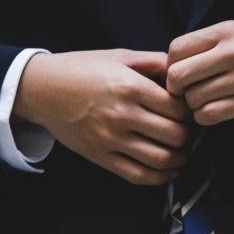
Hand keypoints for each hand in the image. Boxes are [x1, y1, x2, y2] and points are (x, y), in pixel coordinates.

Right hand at [11, 49, 194, 184]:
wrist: (42, 89)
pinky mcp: (100, 157)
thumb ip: (154, 62)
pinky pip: (138, 175)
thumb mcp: (120, 56)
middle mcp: (122, 115)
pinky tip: (168, 170)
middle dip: (189, 135)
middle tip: (190, 131)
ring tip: (182, 151)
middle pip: (175, 135)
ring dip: (180, 158)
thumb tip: (183, 71)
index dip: (191, 111)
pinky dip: (160, 177)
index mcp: (130, 87)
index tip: (191, 110)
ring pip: (161, 159)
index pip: (178, 108)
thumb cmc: (82, 69)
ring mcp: (110, 139)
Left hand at [166, 19, 233, 125]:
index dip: (171, 65)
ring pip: (193, 100)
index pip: (176, 49)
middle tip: (188, 92)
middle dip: (177, 89)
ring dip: (194, 105)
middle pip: (177, 76)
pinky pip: (211, 115)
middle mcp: (232, 53)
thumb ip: (215, 43)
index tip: (183, 73)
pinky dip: (207, 117)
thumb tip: (180, 62)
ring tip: (207, 101)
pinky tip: (217, 111)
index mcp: (227, 31)